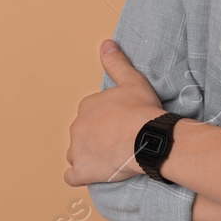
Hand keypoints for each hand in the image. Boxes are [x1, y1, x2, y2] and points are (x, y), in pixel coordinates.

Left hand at [63, 39, 166, 187]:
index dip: (104, 122)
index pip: (90, 115)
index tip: (119, 125)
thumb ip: (116, 63)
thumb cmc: (142, 110)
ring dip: (88, 156)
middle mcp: (77, 126)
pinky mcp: (82, 171)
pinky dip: (80, 176)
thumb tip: (105, 44)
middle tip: (118, 143)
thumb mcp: (132, 81)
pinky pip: (72, 176)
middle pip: (82, 134)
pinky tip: (92, 174)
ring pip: (76, 154)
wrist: (149, 138)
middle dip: (95, 139)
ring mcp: (78, 150)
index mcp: (87, 106)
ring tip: (109, 159)